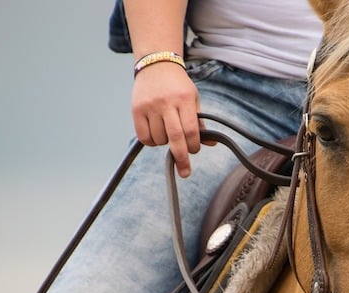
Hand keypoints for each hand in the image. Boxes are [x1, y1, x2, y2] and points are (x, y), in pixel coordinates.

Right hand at [132, 63, 201, 177]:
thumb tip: (211, 143)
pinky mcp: (136, 109)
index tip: (194, 150)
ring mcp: (150, 106)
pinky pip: (144, 136)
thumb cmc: (178, 86)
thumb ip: (200, 122)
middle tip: (185, 172)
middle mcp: (166, 102)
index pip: (191, 129)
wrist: (156, 64)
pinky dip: (151, 142)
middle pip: (175, 137)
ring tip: (167, 134)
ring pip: (159, 138)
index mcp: (184, 99)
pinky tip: (156, 135)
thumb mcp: (193, 98)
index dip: (194, 145)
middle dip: (181, 157)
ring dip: (165, 144)